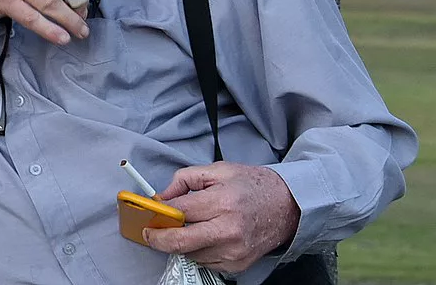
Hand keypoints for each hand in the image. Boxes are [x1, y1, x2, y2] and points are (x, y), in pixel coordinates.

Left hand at [143, 162, 299, 274]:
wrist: (286, 206)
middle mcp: (228, 230)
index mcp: (222, 202)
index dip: (160, 214)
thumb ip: (185, 179)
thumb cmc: (251, 185)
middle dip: (159, 239)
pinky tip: (202, 237)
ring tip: (183, 229)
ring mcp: (233, 251)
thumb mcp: (217, 170)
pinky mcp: (237, 265)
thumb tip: (162, 196)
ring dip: (181, 244)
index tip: (148, 215)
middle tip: (149, 234)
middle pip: (181, 241)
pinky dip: (197, 252)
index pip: (180, 212)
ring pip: (191, 254)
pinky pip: (206, 263)